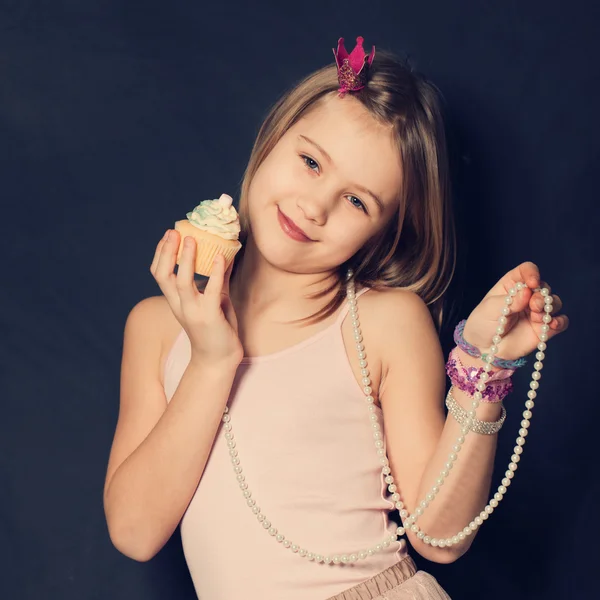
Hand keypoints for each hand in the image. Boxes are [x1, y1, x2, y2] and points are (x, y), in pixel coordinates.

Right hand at [150, 229, 243, 368]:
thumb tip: (224, 255)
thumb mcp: (214, 300)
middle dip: (166, 252)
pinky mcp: (210, 316)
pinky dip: (215, 272)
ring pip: (182, 281)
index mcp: (176, 302)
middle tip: (174, 231)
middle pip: (163, 275)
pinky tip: (221, 257)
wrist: (218, 360)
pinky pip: (211, 290)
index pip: (159, 274)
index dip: (161, 254)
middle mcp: (180, 305)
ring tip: (192, 239)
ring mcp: (193, 311)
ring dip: (185, 259)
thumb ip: (216, 280)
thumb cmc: (217, 330)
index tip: (168, 235)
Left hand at [462, 261, 568, 361]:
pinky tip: (552, 325)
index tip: (532, 282)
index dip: (532, 273)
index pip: (526, 271)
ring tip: (536, 317)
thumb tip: (527, 291)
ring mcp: (536, 312)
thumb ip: (509, 301)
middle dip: (542, 295)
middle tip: (534, 306)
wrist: (484, 348)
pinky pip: (560, 322)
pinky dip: (560, 321)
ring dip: (549, 307)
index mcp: (511, 286)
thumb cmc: (482, 324)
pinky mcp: (543, 328)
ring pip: (554, 302)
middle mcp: (526, 296)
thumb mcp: (490, 309)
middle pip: (543, 287)